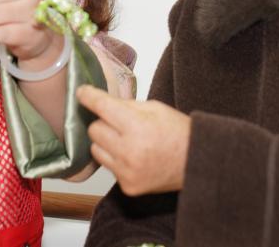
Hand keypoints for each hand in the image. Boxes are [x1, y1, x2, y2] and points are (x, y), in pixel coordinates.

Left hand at [76, 85, 190, 195]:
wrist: (197, 163)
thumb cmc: (178, 132)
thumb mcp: (155, 108)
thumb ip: (126, 106)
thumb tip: (102, 102)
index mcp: (137, 126)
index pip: (102, 107)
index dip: (88, 96)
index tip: (81, 92)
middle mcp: (129, 151)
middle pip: (94, 130)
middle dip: (102, 122)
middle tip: (117, 122)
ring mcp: (126, 171)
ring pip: (96, 150)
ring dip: (105, 142)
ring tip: (124, 140)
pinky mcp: (127, 186)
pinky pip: (109, 166)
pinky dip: (115, 159)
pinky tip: (132, 156)